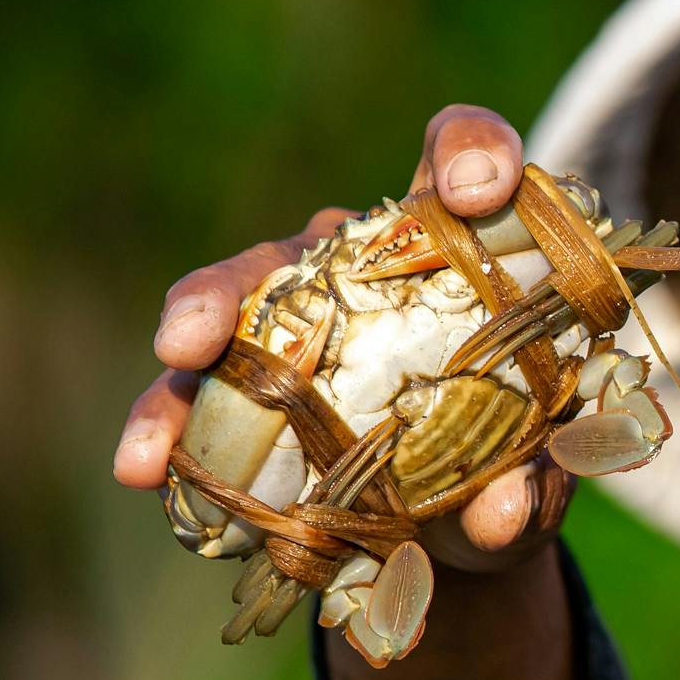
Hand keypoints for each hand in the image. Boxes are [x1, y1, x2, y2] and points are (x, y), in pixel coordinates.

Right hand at [108, 104, 573, 572]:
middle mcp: (363, 265)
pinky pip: (188, 395)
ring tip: (176, 358)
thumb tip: (500, 512)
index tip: (477, 189)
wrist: (452, 530)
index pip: (462, 158)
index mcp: (456, 251)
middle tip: (269, 293)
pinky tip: (143, 464)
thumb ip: (534, 485)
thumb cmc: (510, 467)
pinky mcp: (239, 389)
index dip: (471, 149)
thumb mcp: (536, 480)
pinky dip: (162, 426)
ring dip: (201, 316)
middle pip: (315, 231)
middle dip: (292, 250)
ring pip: (236, 294)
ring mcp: (292, 321)